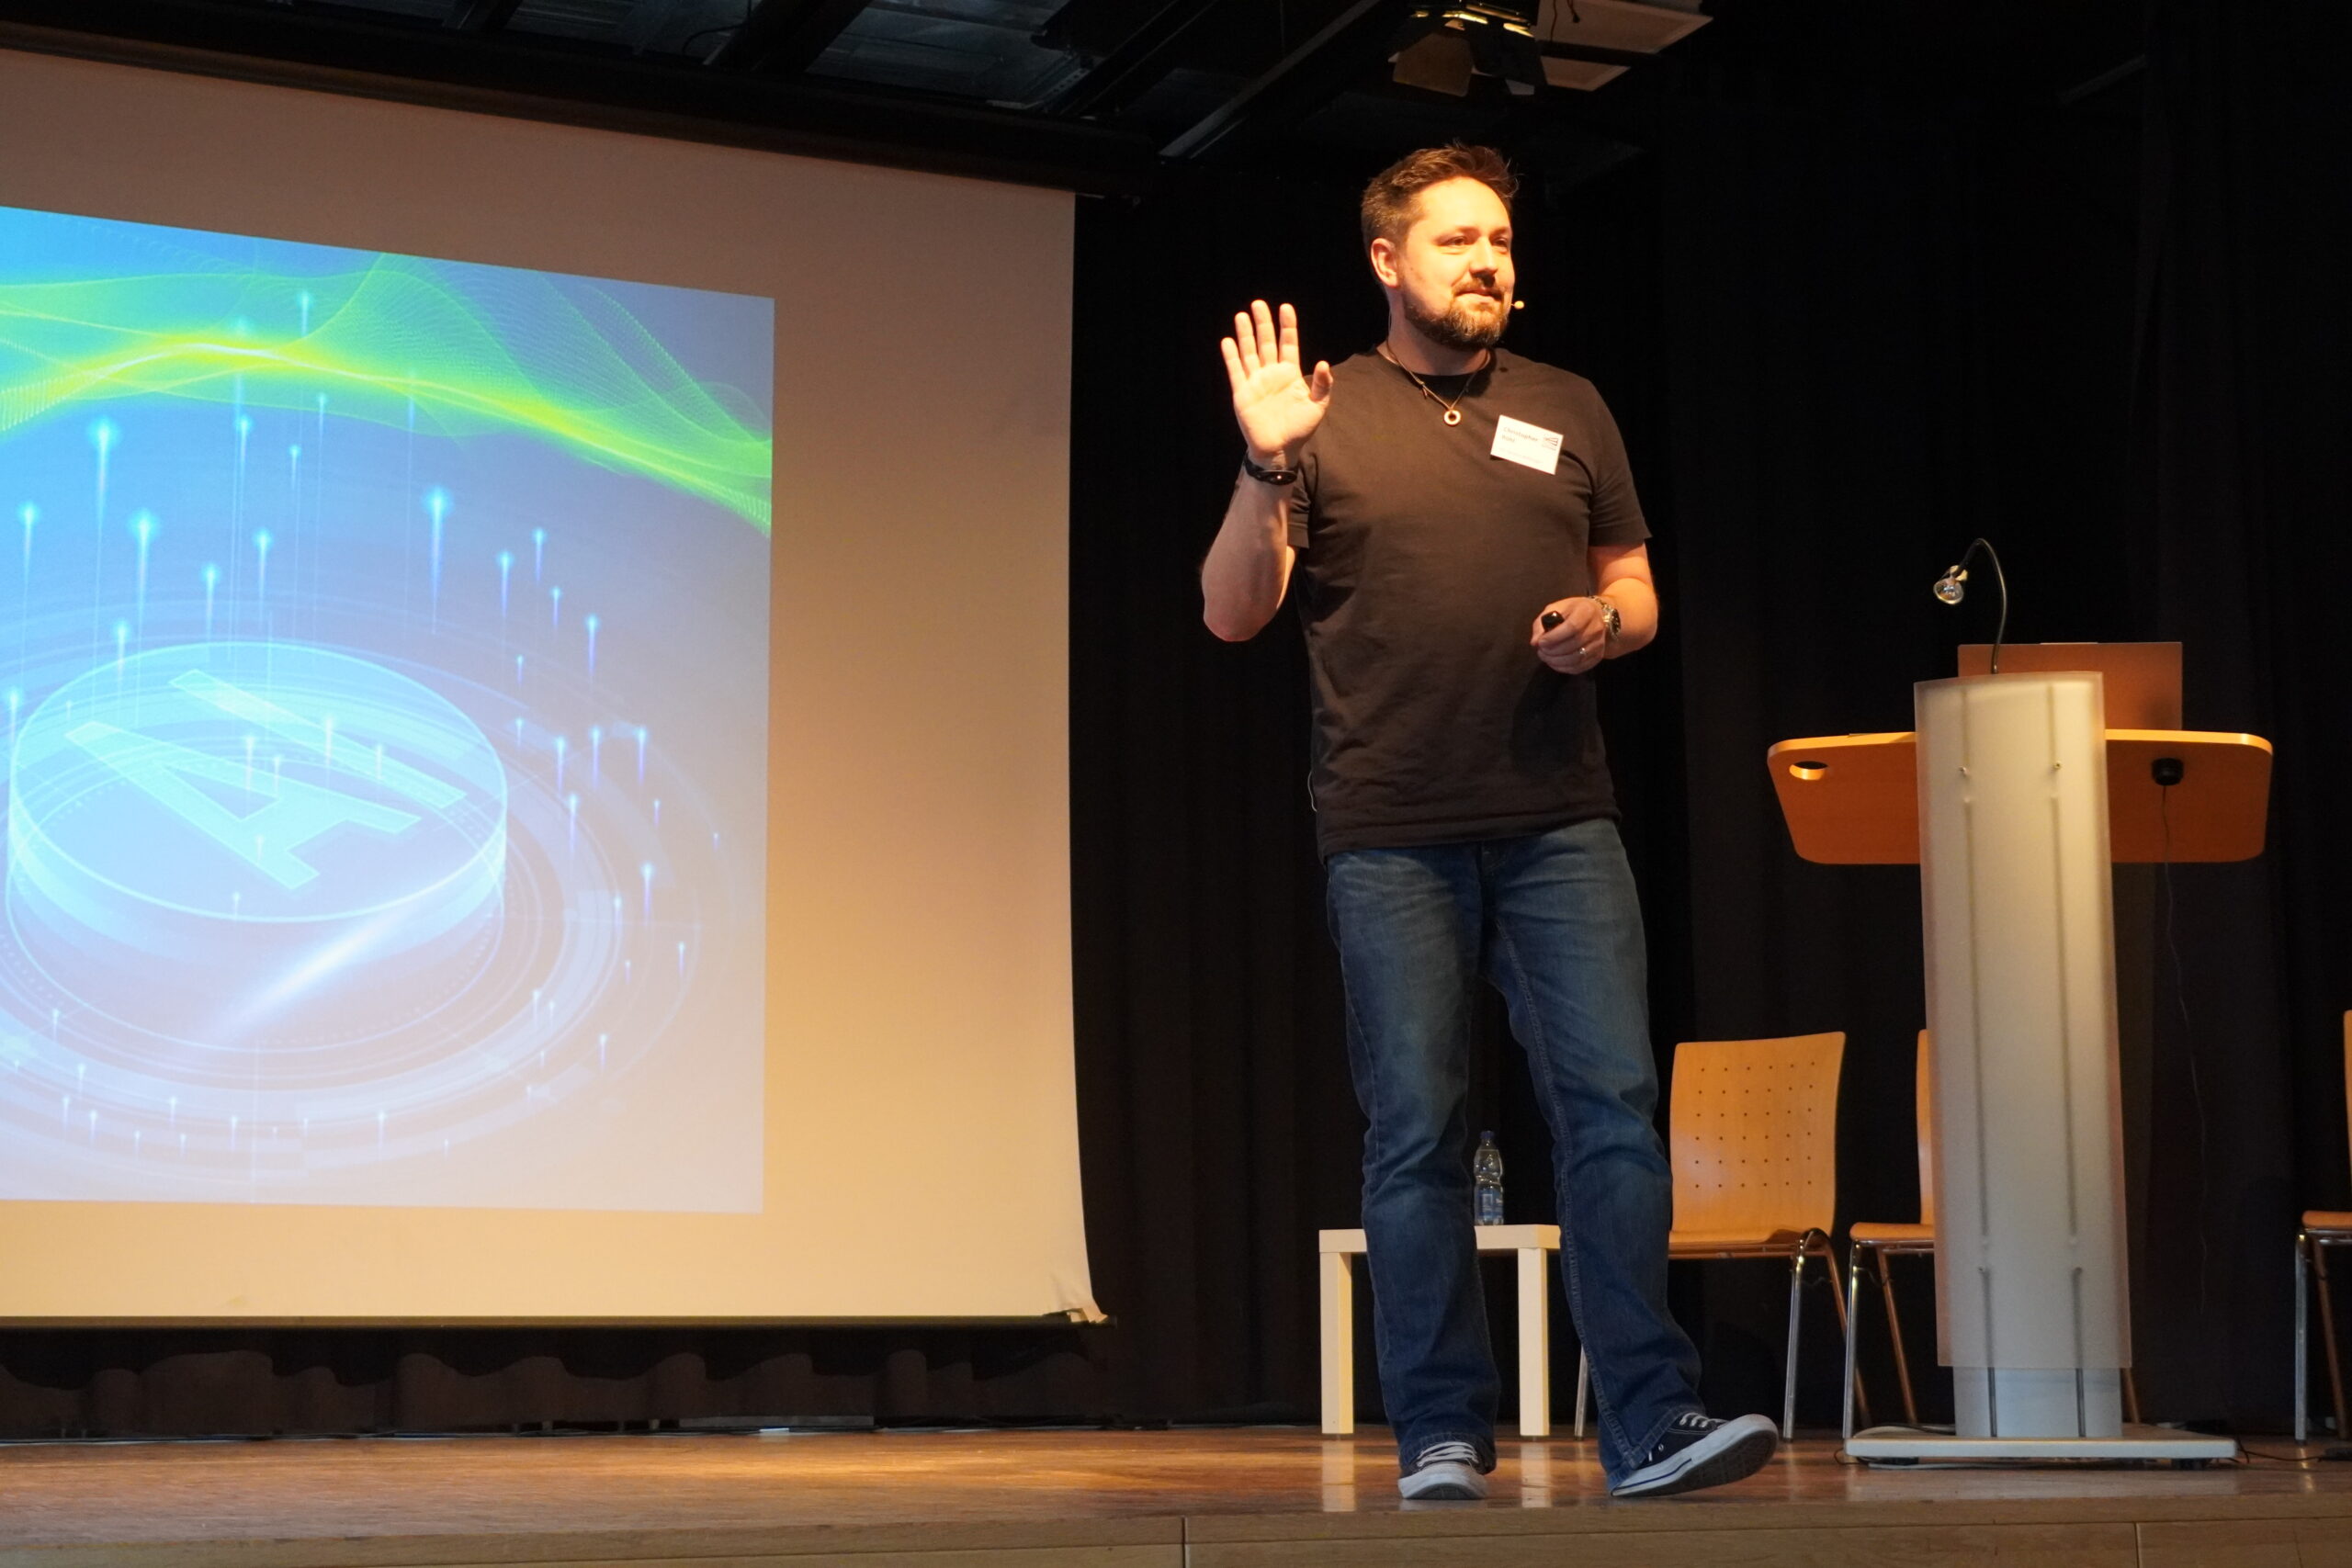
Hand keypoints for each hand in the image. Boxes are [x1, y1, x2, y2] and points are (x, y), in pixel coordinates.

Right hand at [1221, 300, 1332, 461]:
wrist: (1280, 449)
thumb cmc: (1300, 429)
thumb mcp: (1317, 406)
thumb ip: (1322, 385)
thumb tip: (1325, 363)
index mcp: (1290, 374)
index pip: (1288, 343)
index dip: (1287, 326)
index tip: (1285, 307)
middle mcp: (1271, 373)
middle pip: (1266, 342)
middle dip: (1263, 323)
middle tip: (1258, 304)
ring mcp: (1256, 382)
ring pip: (1249, 352)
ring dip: (1245, 334)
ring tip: (1241, 315)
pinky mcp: (1242, 393)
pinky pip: (1236, 371)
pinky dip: (1231, 356)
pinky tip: (1228, 341)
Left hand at [1532, 597, 1609, 673]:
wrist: (1596, 615)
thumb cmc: (1572, 611)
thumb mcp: (1555, 609)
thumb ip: (1542, 623)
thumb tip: (1535, 642)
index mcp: (1585, 612)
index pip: (1572, 627)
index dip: (1554, 637)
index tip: (1541, 642)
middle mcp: (1596, 628)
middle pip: (1574, 645)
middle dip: (1553, 651)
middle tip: (1541, 651)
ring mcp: (1599, 644)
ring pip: (1577, 658)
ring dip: (1556, 661)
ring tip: (1545, 657)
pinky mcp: (1598, 656)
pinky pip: (1580, 667)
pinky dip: (1564, 668)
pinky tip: (1554, 663)